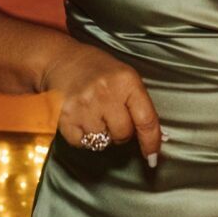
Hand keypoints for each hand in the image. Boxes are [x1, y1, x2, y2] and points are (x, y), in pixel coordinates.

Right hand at [40, 42, 162, 164]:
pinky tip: (80, 117)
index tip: (152, 157)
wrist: (60, 59)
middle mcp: (106, 93)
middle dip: (120, 131)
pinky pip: (81, 144)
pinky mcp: (65, 117)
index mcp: (126, 81)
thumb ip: (139, 105)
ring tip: (93, 112)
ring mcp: (84, 106)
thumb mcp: (125, 77)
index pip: (146, 120)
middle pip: (123, 134)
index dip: (151, 142)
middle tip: (110, 115)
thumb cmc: (97, 69)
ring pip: (102, 142)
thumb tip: (156, 138)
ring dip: (100, 134)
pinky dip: (82, 137)